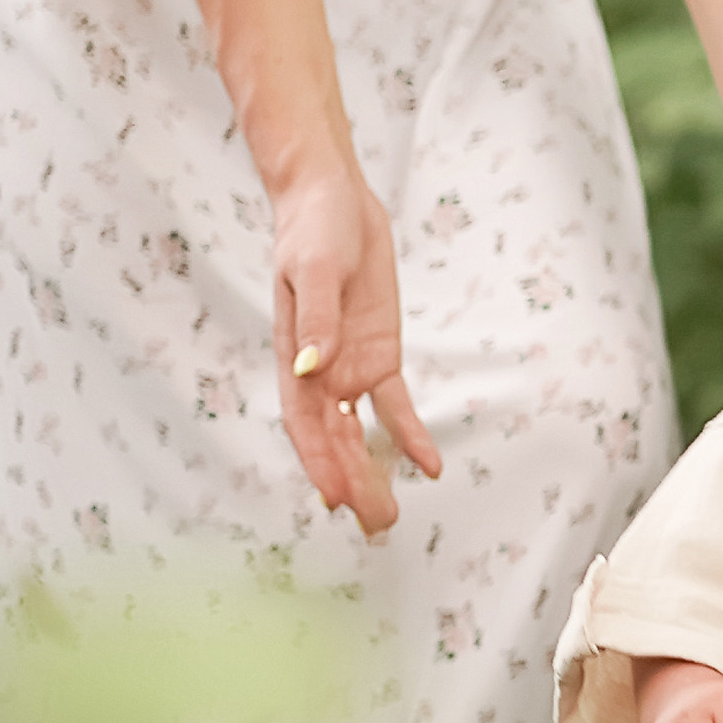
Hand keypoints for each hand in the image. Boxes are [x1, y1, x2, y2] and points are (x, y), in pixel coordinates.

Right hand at [273, 171, 441, 535]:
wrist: (333, 200)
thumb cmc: (311, 231)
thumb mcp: (313, 270)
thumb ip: (315, 320)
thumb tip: (312, 367)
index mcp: (293, 359)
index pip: (304, 423)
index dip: (319, 462)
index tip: (335, 498)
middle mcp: (319, 374)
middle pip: (335, 439)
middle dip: (352, 482)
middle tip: (376, 523)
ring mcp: (350, 367)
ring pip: (362, 432)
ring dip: (374, 471)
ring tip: (390, 515)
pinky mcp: (380, 355)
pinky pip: (394, 404)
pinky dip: (409, 434)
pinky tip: (429, 465)